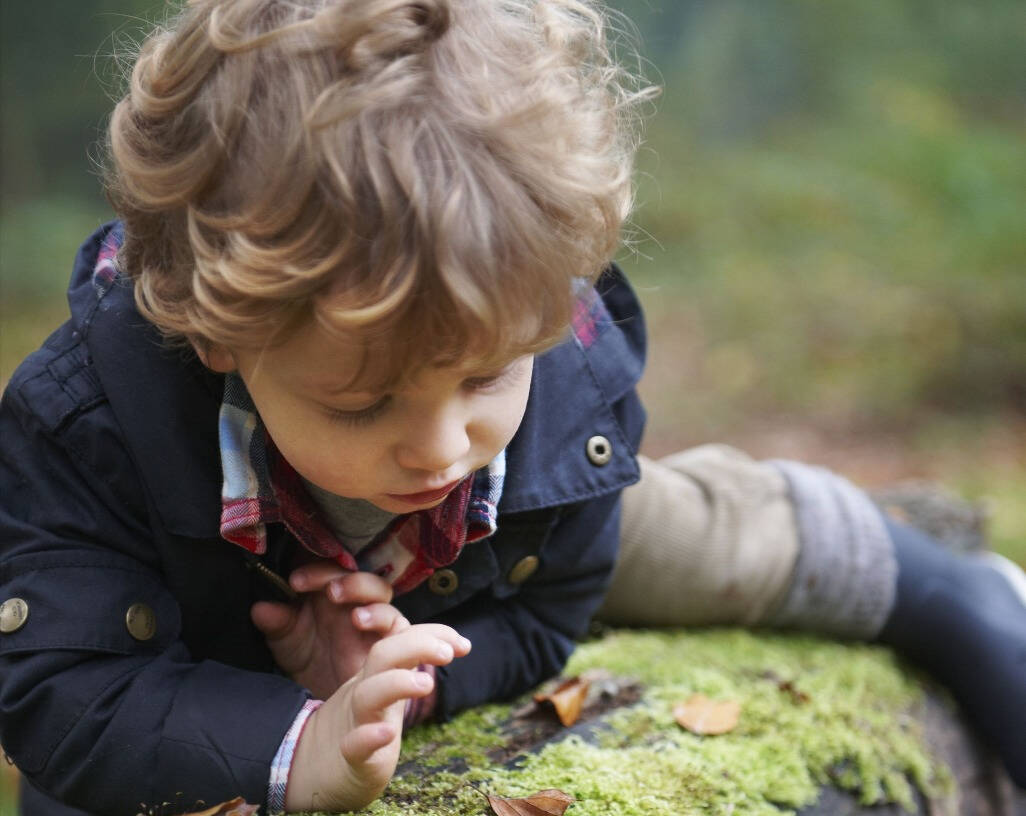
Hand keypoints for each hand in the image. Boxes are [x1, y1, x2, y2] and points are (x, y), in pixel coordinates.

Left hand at [251, 562, 403, 698]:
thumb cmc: (310, 662)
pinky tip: (360, 619)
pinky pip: (396, 620)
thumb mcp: (286, 642)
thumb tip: (260, 608)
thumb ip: (276, 623)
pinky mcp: (390, 639)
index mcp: (328, 592)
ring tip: (335, 594)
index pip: (328, 565)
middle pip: (354, 570)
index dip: (314, 565)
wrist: (331, 700)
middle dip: (334, 572)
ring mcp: (374, 617)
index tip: (293, 580)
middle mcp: (354, 600)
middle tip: (309, 583)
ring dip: (358, 585)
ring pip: (380, 588)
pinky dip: (381, 614)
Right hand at [283, 622, 470, 811]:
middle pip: (382, 655)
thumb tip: (444, 641)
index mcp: (376, 675)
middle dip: (416, 645)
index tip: (463, 644)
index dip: (432, 634)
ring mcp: (355, 723)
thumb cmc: (361, 726)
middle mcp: (365, 692)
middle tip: (447, 653)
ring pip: (368, 695)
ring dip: (396, 684)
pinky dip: (369, 737)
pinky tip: (387, 733)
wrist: (316, 770)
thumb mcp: (385, 690)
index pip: (400, 639)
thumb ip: (405, 664)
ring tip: (425, 683)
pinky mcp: (350, 759)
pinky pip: (354, 745)